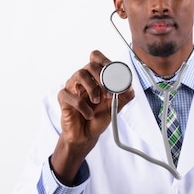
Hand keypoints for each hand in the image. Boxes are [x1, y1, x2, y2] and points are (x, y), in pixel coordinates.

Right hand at [51, 50, 134, 184]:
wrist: (86, 136)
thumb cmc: (98, 118)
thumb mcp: (115, 107)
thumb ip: (123, 96)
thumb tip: (129, 87)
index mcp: (95, 77)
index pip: (97, 57)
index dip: (106, 62)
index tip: (116, 76)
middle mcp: (83, 79)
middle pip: (90, 64)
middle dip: (103, 78)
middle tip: (109, 94)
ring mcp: (72, 87)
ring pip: (80, 74)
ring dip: (92, 88)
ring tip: (97, 102)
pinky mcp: (63, 98)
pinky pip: (70, 95)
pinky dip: (82, 106)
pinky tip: (88, 115)